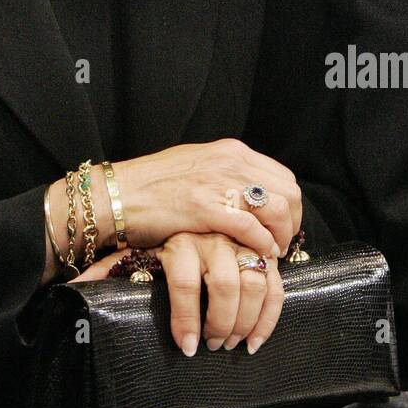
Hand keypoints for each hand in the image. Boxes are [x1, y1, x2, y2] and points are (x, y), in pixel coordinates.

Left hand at [78, 233, 284, 355]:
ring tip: (233, 344)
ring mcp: (237, 239)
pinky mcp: (256, 247)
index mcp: (178, 238)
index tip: (186, 346)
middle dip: (221, 322)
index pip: (184, 280)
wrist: (159, 195)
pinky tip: (257, 338)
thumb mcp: (124, 248)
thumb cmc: (141, 229)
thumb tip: (72, 290)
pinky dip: (270, 312)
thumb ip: (104, 269)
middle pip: (224, 284)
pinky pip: (273, 280)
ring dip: (246, 319)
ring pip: (254, 282)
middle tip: (214, 345)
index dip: (185, 318)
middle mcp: (210, 235)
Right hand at [115, 139, 302, 257]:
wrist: (116, 194)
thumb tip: (249, 197)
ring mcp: (218, 183)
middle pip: (287, 191)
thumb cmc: (151, 186)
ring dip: (279, 235)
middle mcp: (229, 162)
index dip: (289, 206)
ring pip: (276, 208)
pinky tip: (256, 256)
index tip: (282, 227)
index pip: (282, 177)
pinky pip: (251, 228)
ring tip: (269, 253)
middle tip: (280, 244)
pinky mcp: (204, 207)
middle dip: (291, 222)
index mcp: (230, 151)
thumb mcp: (196, 168)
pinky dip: (260, 245)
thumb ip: (224, 176)